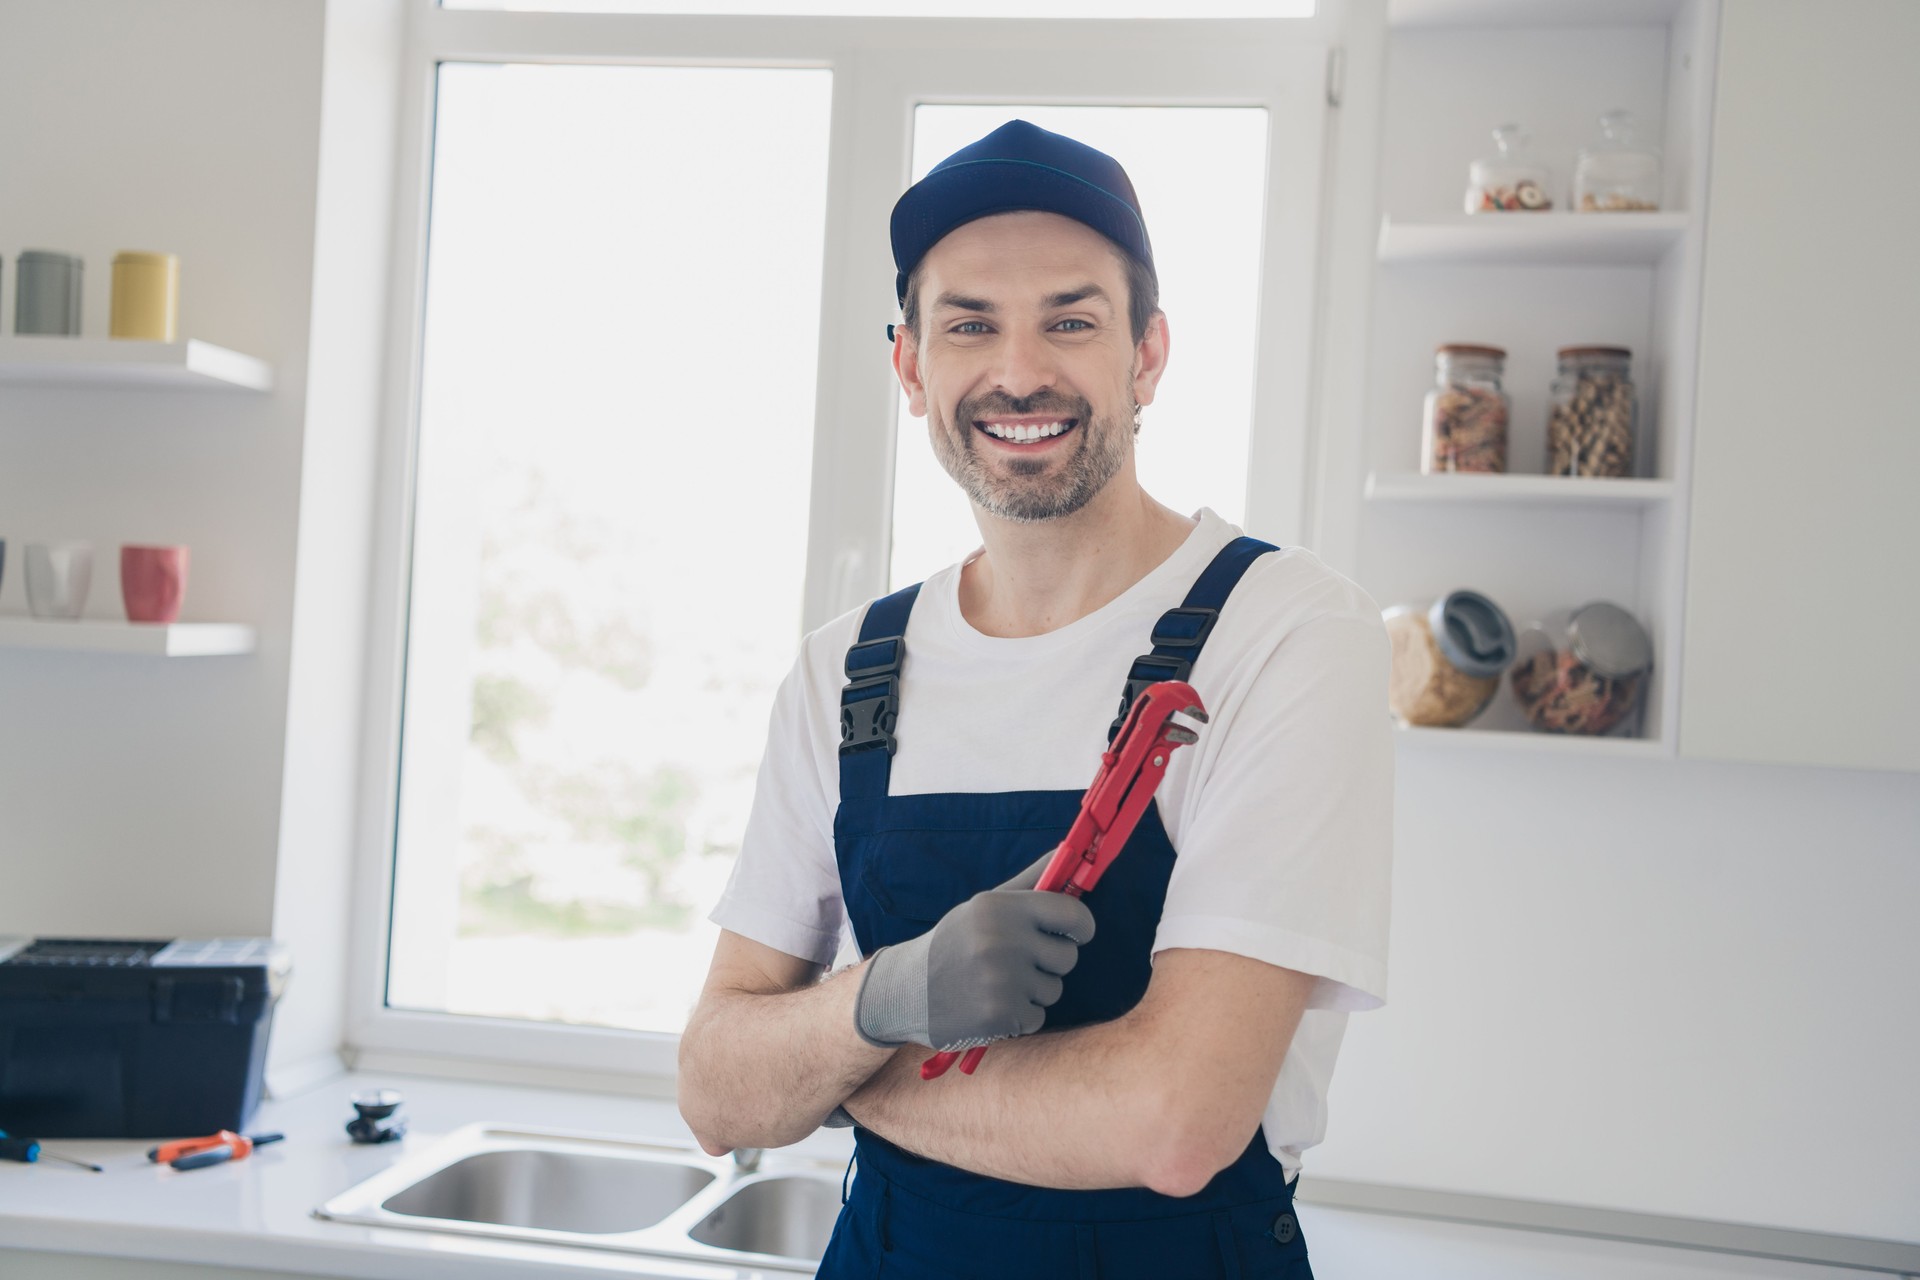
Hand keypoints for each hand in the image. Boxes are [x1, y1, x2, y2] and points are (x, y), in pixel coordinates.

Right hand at [853, 853, 1094, 1050]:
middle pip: (1068, 956)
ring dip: (1032, 991)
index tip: (1073, 933)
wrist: (905, 990)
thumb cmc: (954, 943)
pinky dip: (1020, 1016)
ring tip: (997, 983)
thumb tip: (1065, 853)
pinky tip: (991, 1004)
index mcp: (1001, 908)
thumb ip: (1030, 882)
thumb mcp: (985, 905)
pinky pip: (1037, 1017)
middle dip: (1048, 962)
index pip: (1074, 915)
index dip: (1081, 926)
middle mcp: (1003, 942)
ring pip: (1053, 989)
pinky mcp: (1000, 1015)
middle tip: (1015, 961)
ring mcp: (1002, 981)